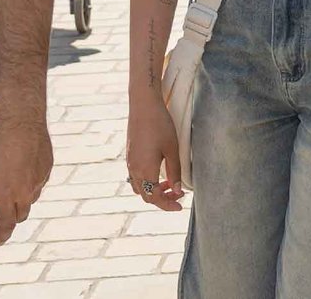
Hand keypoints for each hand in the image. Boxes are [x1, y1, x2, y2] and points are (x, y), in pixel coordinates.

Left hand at [0, 112, 52, 243]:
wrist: (19, 118)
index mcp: (6, 196)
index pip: (5, 225)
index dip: (2, 234)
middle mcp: (25, 192)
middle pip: (20, 215)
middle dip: (11, 215)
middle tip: (2, 206)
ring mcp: (39, 180)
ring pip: (31, 198)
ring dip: (21, 197)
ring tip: (10, 177)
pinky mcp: (48, 168)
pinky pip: (39, 182)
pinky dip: (31, 181)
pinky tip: (22, 164)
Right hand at [125, 95, 184, 210]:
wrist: (143, 104)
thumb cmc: (160, 125)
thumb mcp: (172, 149)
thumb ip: (175, 172)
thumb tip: (177, 190)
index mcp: (145, 170)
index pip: (155, 198)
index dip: (168, 205)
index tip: (180, 205)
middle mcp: (134, 169)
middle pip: (146, 196)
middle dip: (162, 199)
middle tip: (178, 194)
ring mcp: (130, 162)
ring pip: (139, 187)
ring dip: (153, 191)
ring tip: (168, 184)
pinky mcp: (129, 154)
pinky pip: (135, 177)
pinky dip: (147, 181)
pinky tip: (158, 172)